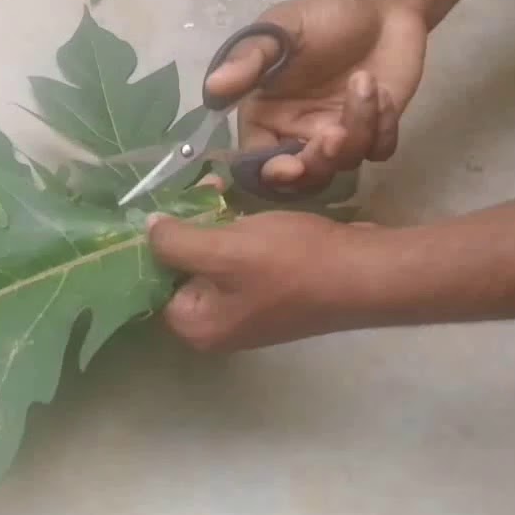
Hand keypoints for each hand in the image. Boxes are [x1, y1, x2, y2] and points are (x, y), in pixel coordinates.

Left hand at [145, 178, 387, 350]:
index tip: (158, 207)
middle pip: (182, 272)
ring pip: (212, 260)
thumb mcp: (224, 249)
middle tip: (194, 190)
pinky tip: (240, 204)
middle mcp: (218, 326)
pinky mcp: (272, 290)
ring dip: (212, 224)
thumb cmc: (292, 264)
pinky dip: (237, 231)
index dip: (155, 246)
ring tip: (214, 187)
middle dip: (186, 228)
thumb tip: (147, 229)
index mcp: (199, 327)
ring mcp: (247, 309)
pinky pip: (239, 259)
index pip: (154, 285)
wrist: (366, 271)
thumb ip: (176, 242)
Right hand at [209, 0, 427, 191]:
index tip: (292, 167)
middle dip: (320, 161)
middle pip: (303, 175)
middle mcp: (298, 131)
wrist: (382, 0)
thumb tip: (212, 87)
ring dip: (359, 126)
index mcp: (266, 113)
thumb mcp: (281, 28)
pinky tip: (385, 94)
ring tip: (366, 82)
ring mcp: (337, 133)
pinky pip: (378, 151)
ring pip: (345, 162)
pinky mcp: (375, 130)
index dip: (272, 172)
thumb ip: (249, 59)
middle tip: (337, 134)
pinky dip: (384, 128)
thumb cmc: (323, 12)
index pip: (259, 160)